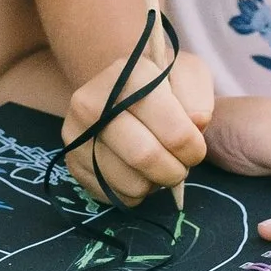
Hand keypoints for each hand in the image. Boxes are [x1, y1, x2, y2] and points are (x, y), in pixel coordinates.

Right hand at [59, 36, 216, 205]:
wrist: (120, 91)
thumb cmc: (162, 86)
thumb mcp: (188, 76)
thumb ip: (198, 97)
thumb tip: (196, 123)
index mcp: (128, 75)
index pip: (174, 131)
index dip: (193, 150)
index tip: (195, 149)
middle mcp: (92, 101)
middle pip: (145, 157)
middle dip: (174, 171)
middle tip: (180, 166)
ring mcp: (76, 133)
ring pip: (129, 182)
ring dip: (154, 184)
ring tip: (157, 166)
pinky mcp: (71, 160)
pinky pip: (112, 195)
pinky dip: (132, 193)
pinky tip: (136, 172)